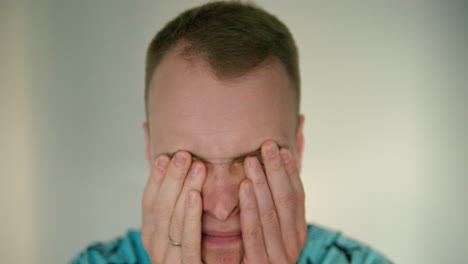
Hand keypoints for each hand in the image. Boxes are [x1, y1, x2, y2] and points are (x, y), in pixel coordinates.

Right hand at [141, 151, 205, 263]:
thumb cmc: (194, 254)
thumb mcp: (181, 225)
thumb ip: (174, 198)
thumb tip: (162, 160)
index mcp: (150, 234)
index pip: (149, 201)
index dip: (156, 178)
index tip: (165, 154)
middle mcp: (154, 246)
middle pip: (160, 207)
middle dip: (172, 178)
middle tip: (183, 154)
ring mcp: (168, 259)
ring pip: (173, 219)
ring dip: (184, 189)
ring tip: (195, 165)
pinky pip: (188, 240)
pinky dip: (190, 216)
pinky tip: (195, 195)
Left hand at [239, 140, 306, 263]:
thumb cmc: (257, 254)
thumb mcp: (270, 225)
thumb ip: (278, 196)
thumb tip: (292, 157)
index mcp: (298, 232)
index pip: (297, 196)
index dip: (289, 171)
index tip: (281, 148)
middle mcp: (293, 244)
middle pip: (286, 201)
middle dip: (276, 172)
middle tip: (267, 145)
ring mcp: (278, 257)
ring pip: (271, 214)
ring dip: (262, 184)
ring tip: (252, 160)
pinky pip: (253, 232)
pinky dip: (250, 208)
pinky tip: (244, 186)